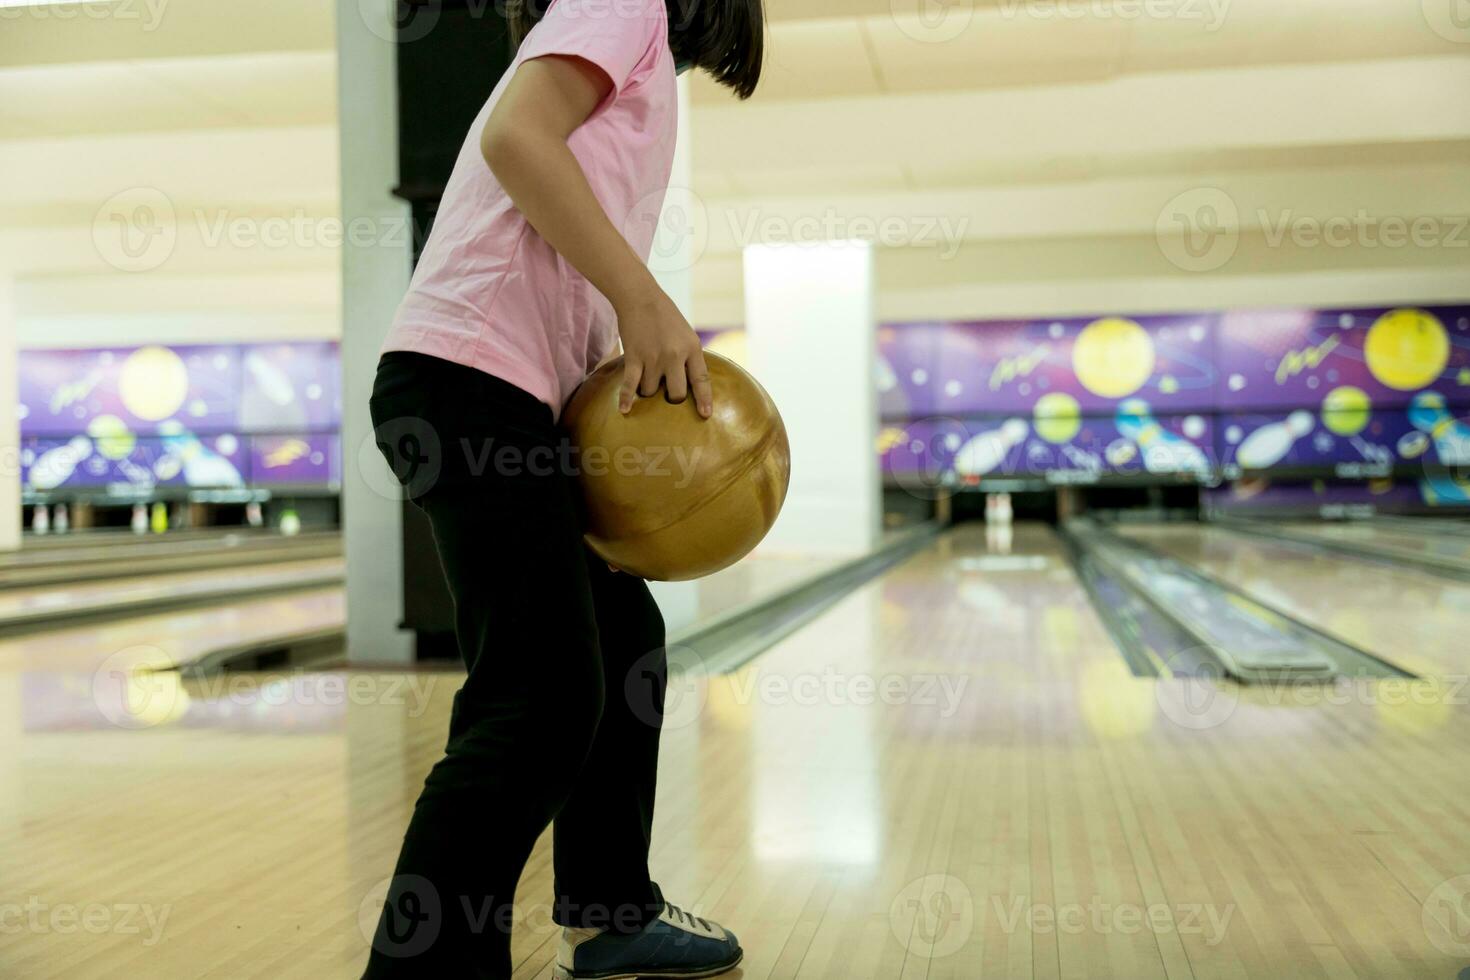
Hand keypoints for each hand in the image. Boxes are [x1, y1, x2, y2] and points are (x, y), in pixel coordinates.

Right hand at [614, 290, 712, 417]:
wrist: (640, 296)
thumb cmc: (665, 316)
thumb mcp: (687, 334)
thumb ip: (690, 357)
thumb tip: (692, 382)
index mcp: (692, 348)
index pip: (701, 380)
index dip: (704, 399)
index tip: (706, 415)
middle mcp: (675, 355)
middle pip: (676, 394)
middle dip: (672, 399)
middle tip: (667, 395)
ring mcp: (654, 357)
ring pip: (651, 391)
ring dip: (648, 391)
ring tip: (646, 380)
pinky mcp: (634, 357)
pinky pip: (631, 384)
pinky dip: (627, 398)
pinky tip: (625, 410)